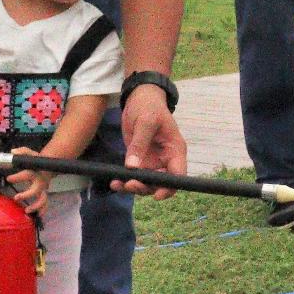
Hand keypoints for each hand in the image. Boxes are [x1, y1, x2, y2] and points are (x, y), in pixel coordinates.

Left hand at [5, 149, 50, 213]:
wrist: (47, 166)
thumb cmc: (36, 161)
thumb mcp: (29, 153)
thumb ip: (21, 152)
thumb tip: (13, 152)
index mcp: (36, 171)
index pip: (27, 174)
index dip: (17, 177)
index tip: (8, 179)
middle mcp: (40, 181)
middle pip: (36, 190)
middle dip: (27, 195)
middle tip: (17, 197)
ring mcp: (43, 189)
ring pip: (42, 199)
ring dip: (36, 206)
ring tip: (27, 210)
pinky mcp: (43, 194)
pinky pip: (45, 203)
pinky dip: (43, 210)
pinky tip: (38, 215)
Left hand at [118, 84, 186, 198]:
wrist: (139, 98)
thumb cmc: (149, 106)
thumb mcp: (146, 122)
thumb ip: (140, 144)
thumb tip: (132, 167)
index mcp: (175, 150)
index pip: (178, 175)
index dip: (170, 188)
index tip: (156, 195)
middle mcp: (166, 159)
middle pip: (161, 183)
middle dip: (146, 188)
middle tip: (130, 184)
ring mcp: (152, 161)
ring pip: (146, 183)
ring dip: (134, 187)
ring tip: (119, 184)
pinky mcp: (139, 160)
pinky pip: (134, 176)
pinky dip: (125, 181)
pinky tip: (114, 182)